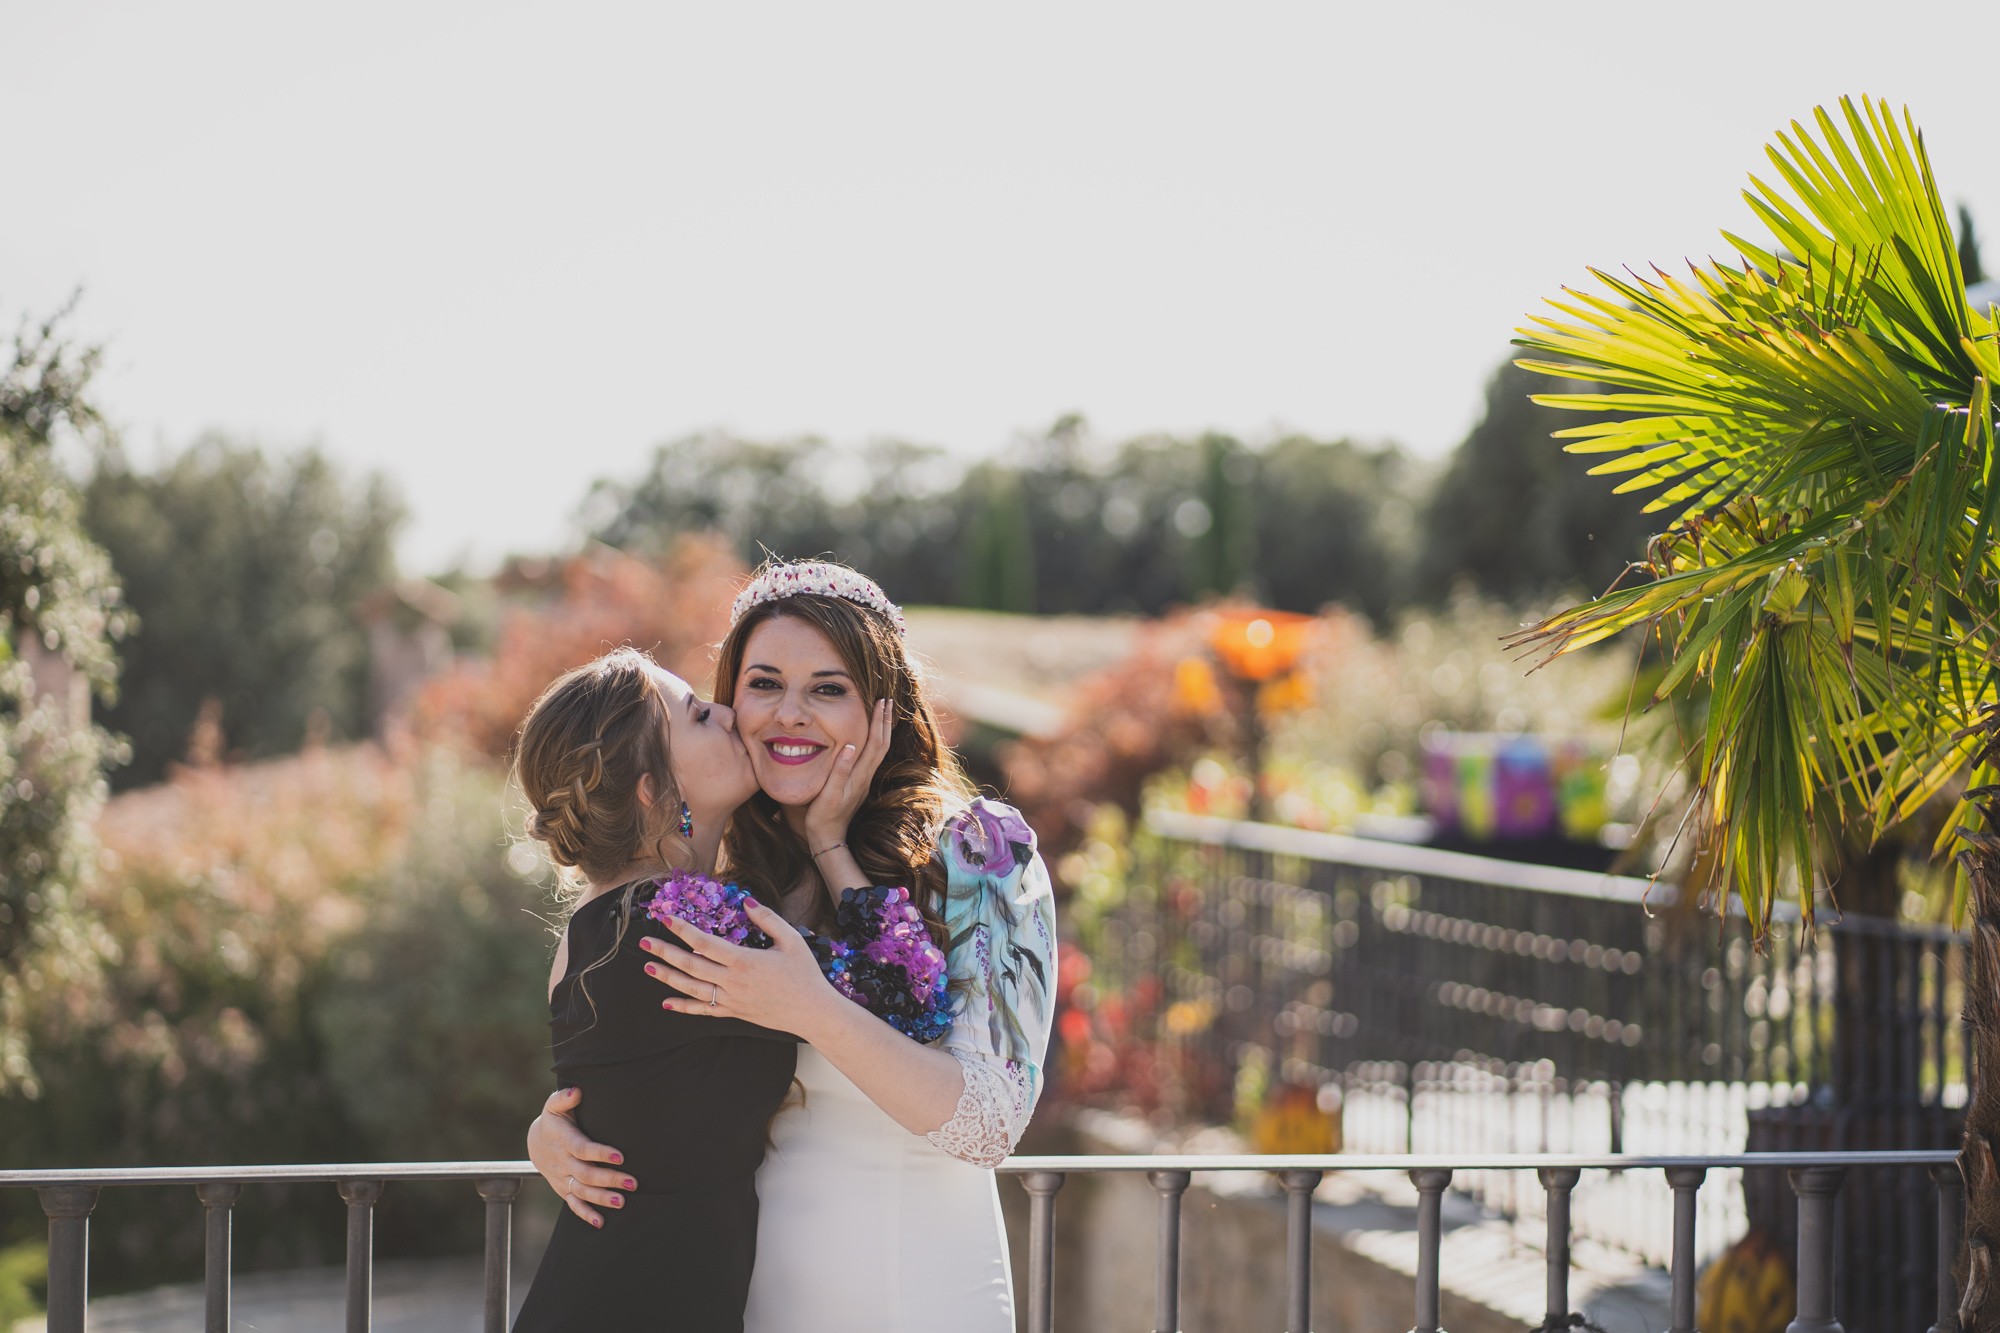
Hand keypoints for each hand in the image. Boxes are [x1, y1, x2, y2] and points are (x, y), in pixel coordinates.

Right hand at [526, 1087, 634, 1228]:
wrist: (537, 1141)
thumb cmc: (554, 1119)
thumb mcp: (554, 1105)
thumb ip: (564, 1097)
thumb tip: (576, 1091)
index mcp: (564, 1140)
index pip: (583, 1149)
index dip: (600, 1153)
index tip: (620, 1156)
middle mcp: (563, 1162)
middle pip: (586, 1174)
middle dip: (609, 1179)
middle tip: (632, 1182)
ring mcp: (562, 1177)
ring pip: (582, 1191)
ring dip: (602, 1198)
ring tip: (622, 1201)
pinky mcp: (563, 1188)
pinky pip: (573, 1204)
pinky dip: (586, 1214)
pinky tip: (601, 1222)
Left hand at [640, 898, 838, 1036]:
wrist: (812, 1012)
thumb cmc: (804, 974)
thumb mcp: (791, 940)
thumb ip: (768, 919)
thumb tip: (746, 901)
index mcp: (744, 961)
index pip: (704, 942)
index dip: (683, 929)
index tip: (666, 918)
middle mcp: (732, 981)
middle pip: (690, 965)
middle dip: (665, 952)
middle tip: (644, 942)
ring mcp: (731, 1000)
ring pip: (691, 988)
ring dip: (667, 977)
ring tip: (648, 966)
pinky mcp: (733, 1012)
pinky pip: (703, 1010)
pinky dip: (683, 1006)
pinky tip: (666, 1002)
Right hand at [803, 698, 891, 849]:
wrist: (828, 839)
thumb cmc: (823, 817)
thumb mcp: (827, 794)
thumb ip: (839, 771)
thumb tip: (850, 746)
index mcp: (859, 775)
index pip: (874, 743)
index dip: (879, 721)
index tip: (882, 701)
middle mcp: (866, 776)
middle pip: (882, 744)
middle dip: (885, 721)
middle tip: (888, 700)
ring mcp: (864, 781)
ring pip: (879, 751)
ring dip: (882, 730)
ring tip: (883, 714)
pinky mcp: (859, 785)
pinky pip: (872, 757)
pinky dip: (874, 741)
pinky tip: (869, 738)